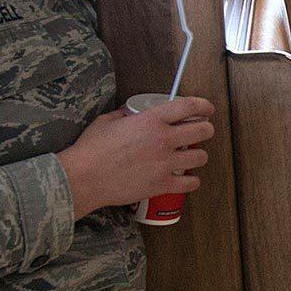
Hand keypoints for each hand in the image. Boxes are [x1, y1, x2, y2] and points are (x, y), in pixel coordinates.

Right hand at [57, 96, 215, 219]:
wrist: (83, 178)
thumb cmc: (91, 149)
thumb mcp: (107, 121)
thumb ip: (124, 115)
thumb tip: (131, 113)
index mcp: (151, 120)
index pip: (188, 106)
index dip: (203, 105)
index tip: (207, 109)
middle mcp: (163, 140)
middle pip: (202, 130)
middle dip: (206, 129)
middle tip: (202, 131)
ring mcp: (165, 164)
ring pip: (200, 157)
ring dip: (198, 155)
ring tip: (191, 156)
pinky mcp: (162, 185)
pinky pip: (191, 183)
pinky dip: (191, 181)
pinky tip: (186, 178)